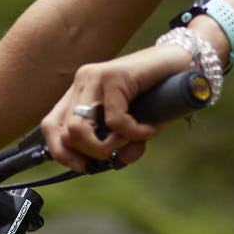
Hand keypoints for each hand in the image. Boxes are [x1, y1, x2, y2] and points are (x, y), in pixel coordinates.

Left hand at [40, 45, 190, 172]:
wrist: (182, 66)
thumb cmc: (158, 95)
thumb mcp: (134, 127)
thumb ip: (123, 145)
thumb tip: (120, 161)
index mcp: (80, 93)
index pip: (51, 126)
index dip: (61, 152)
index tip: (81, 167)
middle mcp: (83, 82)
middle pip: (66, 133)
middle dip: (92, 152)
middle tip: (118, 149)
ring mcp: (96, 76)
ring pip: (80, 129)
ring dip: (108, 145)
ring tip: (133, 138)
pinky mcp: (115, 75)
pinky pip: (114, 121)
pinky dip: (134, 133)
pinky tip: (149, 129)